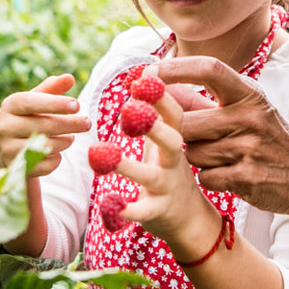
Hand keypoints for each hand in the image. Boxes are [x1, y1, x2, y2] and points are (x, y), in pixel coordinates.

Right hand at [0, 75, 90, 176]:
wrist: (11, 153)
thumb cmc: (28, 120)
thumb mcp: (37, 102)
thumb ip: (52, 89)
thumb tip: (69, 77)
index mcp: (10, 105)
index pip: (32, 102)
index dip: (55, 103)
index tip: (77, 105)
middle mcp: (5, 126)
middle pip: (45, 125)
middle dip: (71, 124)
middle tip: (87, 123)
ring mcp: (8, 149)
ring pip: (48, 146)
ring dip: (65, 141)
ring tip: (68, 137)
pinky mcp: (16, 169)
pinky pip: (47, 164)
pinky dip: (57, 159)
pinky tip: (55, 153)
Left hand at [109, 87, 217, 239]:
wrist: (190, 219)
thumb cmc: (169, 171)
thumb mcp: (165, 140)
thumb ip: (156, 110)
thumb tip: (146, 69)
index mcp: (174, 141)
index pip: (174, 114)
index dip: (161, 96)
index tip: (144, 77)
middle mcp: (174, 162)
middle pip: (172, 141)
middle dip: (154, 126)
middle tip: (129, 108)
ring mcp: (167, 187)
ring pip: (150, 176)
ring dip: (126, 165)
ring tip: (98, 153)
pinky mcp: (158, 212)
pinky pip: (142, 211)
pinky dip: (126, 210)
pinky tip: (107, 204)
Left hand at [154, 57, 288, 215]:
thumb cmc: (266, 135)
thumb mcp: (244, 108)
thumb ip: (201, 99)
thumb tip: (158, 84)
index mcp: (249, 94)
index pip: (210, 69)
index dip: (178, 69)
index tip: (150, 73)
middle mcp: (250, 117)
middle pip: (187, 122)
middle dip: (179, 133)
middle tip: (188, 136)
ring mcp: (249, 148)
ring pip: (193, 153)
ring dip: (196, 158)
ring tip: (219, 156)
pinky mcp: (247, 178)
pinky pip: (205, 177)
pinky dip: (210, 177)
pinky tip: (227, 173)